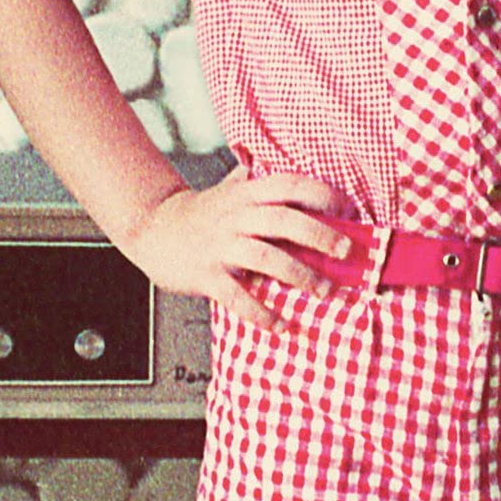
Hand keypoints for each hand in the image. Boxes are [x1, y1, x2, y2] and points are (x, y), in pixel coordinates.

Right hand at [124, 166, 350, 331]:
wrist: (153, 229)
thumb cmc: (201, 212)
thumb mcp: (230, 189)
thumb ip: (259, 181)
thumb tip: (299, 175)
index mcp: (245, 194)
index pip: (289, 185)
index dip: (321, 194)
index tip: (347, 210)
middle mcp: (235, 216)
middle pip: (284, 221)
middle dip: (321, 236)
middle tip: (346, 252)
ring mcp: (219, 246)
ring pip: (266, 258)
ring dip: (299, 275)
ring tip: (324, 290)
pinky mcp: (206, 275)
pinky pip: (237, 296)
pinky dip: (261, 313)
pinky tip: (281, 326)